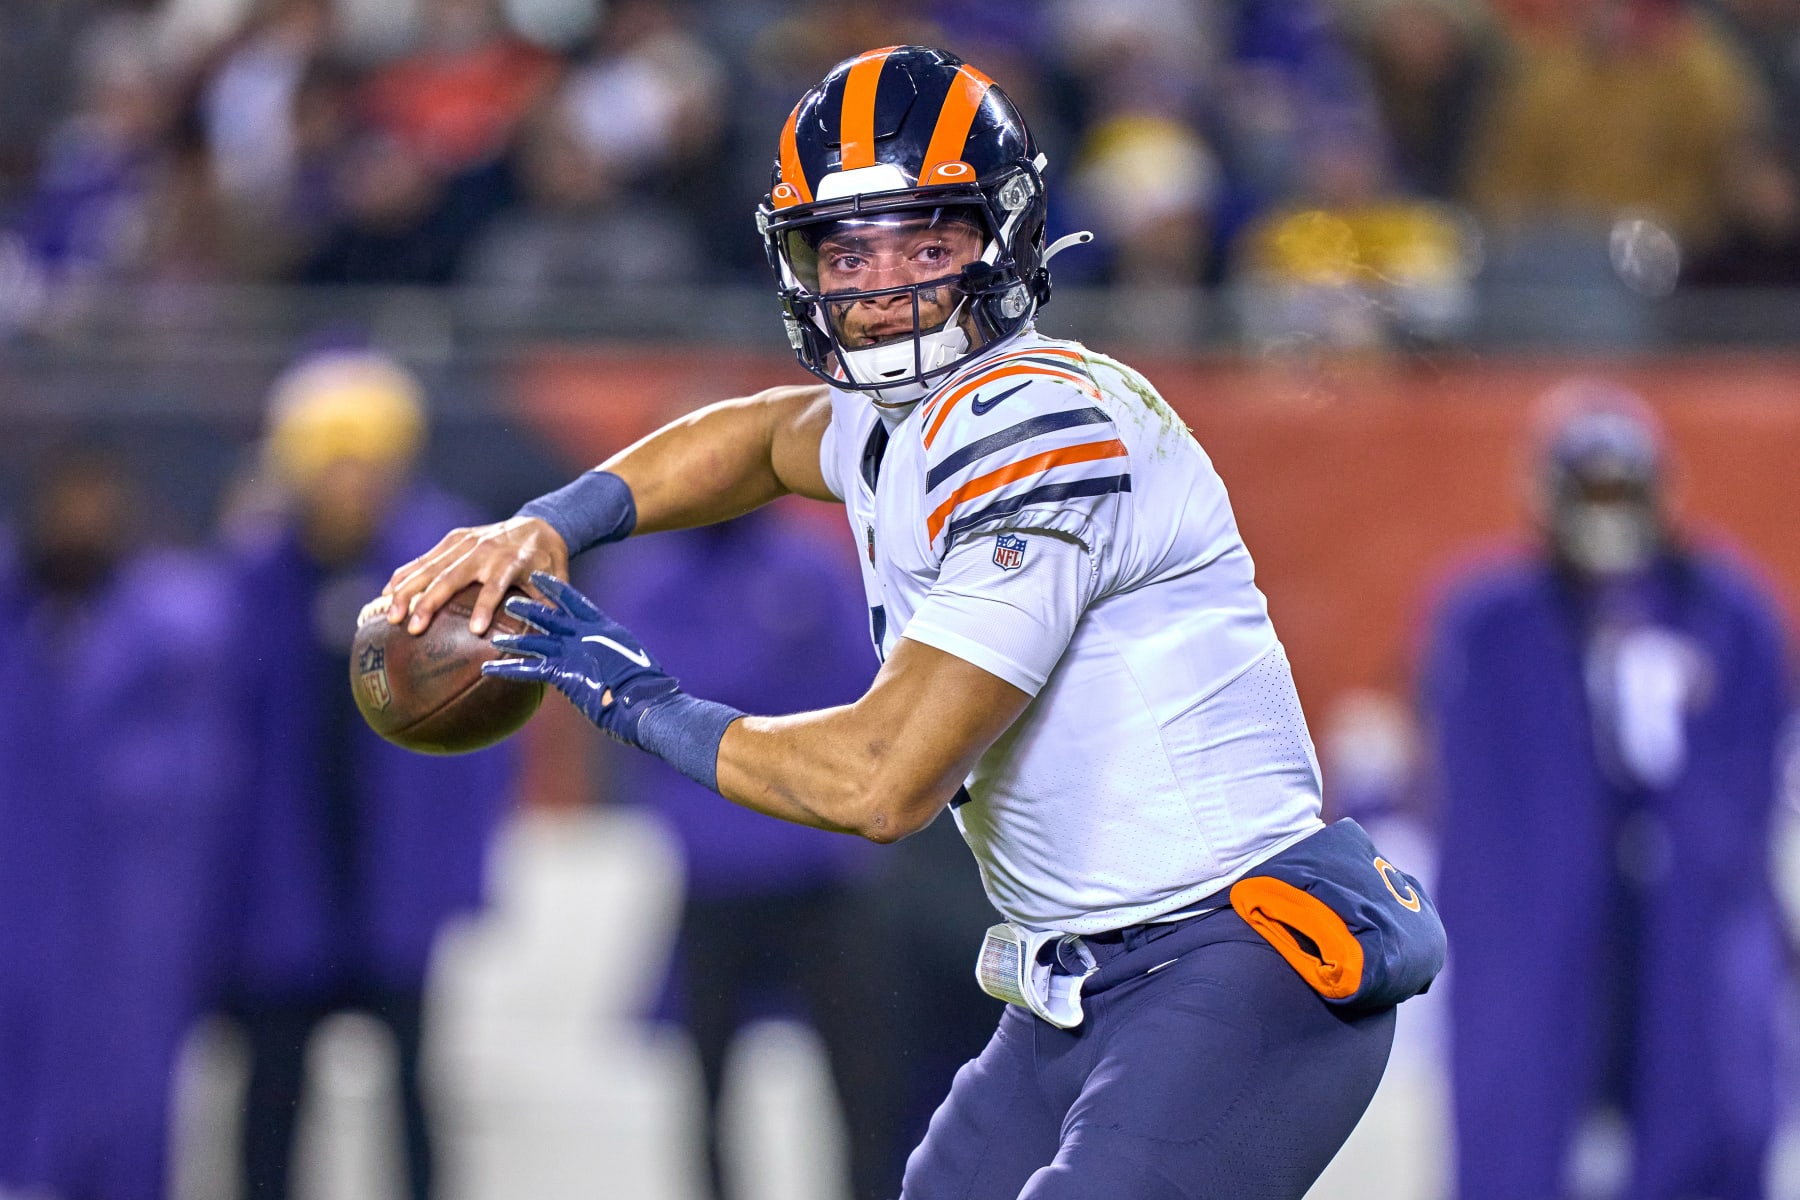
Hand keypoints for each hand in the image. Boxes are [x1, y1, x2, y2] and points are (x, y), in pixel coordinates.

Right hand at [382, 516, 568, 635]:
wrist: (539, 526)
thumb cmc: (547, 563)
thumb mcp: (556, 582)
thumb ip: (550, 607)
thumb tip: (551, 641)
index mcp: (512, 561)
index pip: (497, 585)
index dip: (487, 606)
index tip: (476, 630)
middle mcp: (484, 550)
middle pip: (452, 576)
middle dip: (430, 602)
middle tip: (413, 628)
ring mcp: (465, 543)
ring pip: (430, 567)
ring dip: (408, 591)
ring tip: (391, 616)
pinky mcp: (452, 540)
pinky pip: (423, 560)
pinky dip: (404, 576)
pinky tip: (386, 596)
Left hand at [483, 572, 679, 745]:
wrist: (646, 698)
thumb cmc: (645, 687)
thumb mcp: (630, 661)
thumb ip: (612, 655)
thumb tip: (605, 661)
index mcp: (603, 628)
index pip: (575, 601)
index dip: (555, 588)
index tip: (538, 577)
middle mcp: (586, 635)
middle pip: (550, 616)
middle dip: (528, 607)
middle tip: (509, 600)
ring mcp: (574, 653)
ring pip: (536, 641)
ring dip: (513, 639)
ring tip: (493, 636)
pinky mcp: (565, 674)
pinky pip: (530, 670)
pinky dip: (509, 669)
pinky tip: (490, 669)